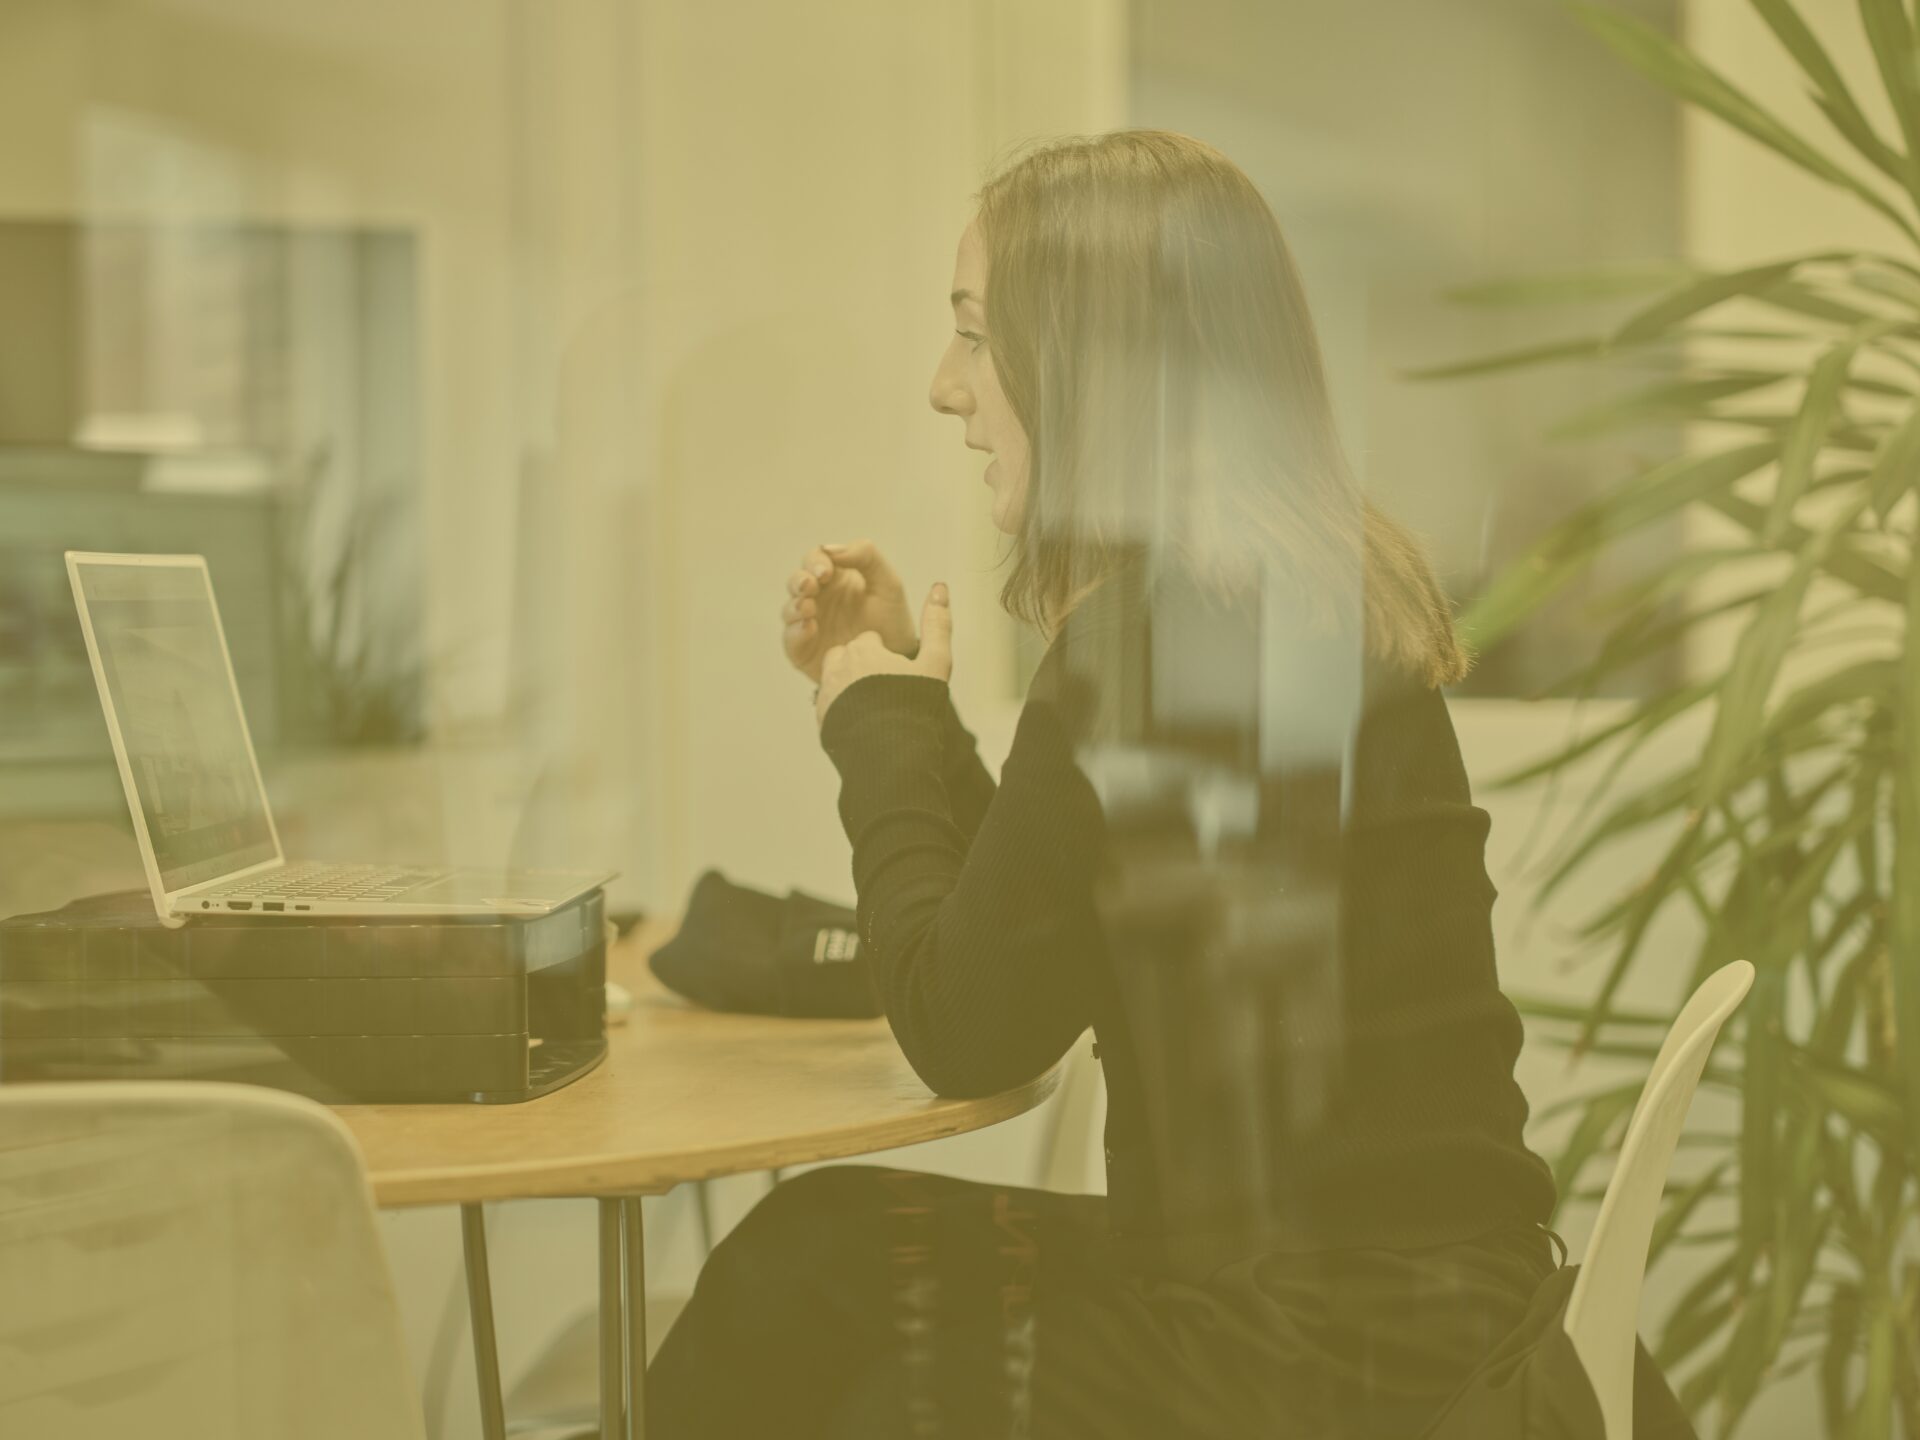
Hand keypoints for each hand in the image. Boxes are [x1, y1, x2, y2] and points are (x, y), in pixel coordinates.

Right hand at [781, 539, 917, 683]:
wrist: (898, 659)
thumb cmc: (892, 618)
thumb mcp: (888, 583)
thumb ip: (866, 556)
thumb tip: (831, 548)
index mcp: (836, 578)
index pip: (815, 560)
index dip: (816, 562)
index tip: (826, 572)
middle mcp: (818, 598)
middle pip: (796, 582)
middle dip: (799, 581)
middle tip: (811, 586)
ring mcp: (809, 624)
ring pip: (789, 610)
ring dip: (794, 606)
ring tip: (809, 609)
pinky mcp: (805, 650)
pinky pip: (791, 640)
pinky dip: (795, 632)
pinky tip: (809, 628)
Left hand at [816, 583, 951, 727]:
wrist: (891, 752)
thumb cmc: (914, 704)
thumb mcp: (935, 663)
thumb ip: (938, 625)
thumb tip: (939, 588)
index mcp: (864, 647)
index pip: (870, 641)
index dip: (886, 657)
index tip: (898, 673)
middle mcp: (839, 664)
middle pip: (850, 657)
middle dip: (864, 669)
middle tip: (886, 691)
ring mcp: (827, 691)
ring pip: (837, 679)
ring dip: (851, 688)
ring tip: (874, 706)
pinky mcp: (821, 717)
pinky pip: (831, 706)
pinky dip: (844, 710)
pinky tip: (864, 722)